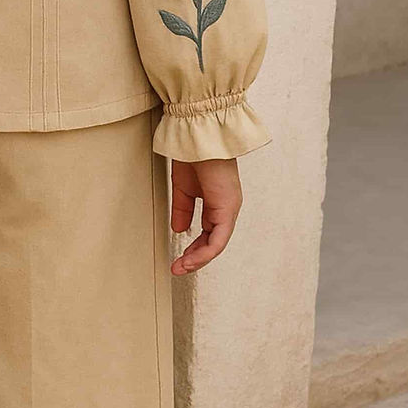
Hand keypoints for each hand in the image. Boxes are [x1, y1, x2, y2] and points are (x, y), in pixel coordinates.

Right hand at [170, 157, 241, 275]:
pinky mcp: (227, 209)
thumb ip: (183, 210)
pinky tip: (190, 259)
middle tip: (178, 268)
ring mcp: (229, 209)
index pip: (208, 233)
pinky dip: (204, 252)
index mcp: (218, 202)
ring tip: (181, 267)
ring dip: (198, 259)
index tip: (179, 259)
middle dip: (194, 258)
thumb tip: (179, 230)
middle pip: (213, 242)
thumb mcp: (183, 188)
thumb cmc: (192, 156)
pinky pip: (218, 239)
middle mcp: (226, 207)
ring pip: (217, 244)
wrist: (197, 139)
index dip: (194, 248)